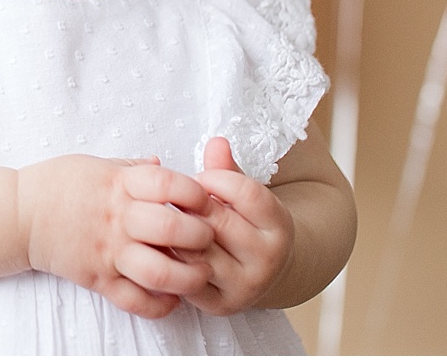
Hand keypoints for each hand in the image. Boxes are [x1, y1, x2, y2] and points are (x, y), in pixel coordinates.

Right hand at [17, 154, 215, 319]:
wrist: (19, 214)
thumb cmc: (57, 184)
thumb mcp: (96, 164)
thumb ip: (132, 168)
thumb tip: (161, 164)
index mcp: (118, 185)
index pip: (169, 185)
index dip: (196, 193)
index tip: (204, 200)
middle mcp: (116, 218)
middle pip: (172, 229)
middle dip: (201, 235)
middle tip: (208, 238)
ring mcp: (107, 251)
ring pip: (160, 272)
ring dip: (188, 276)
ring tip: (199, 273)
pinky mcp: (97, 278)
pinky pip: (135, 300)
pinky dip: (160, 305)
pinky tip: (172, 298)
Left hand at [175, 137, 296, 315]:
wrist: (265, 269)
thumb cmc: (247, 221)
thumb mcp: (246, 193)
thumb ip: (228, 169)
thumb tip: (216, 141)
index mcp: (280, 227)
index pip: (245, 193)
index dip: (215, 178)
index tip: (201, 178)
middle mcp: (268, 260)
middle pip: (218, 223)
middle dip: (191, 205)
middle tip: (175, 197)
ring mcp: (246, 286)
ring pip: (198, 252)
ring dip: (176, 232)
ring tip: (165, 218)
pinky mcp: (221, 305)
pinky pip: (186, 279)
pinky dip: (171, 260)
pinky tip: (165, 245)